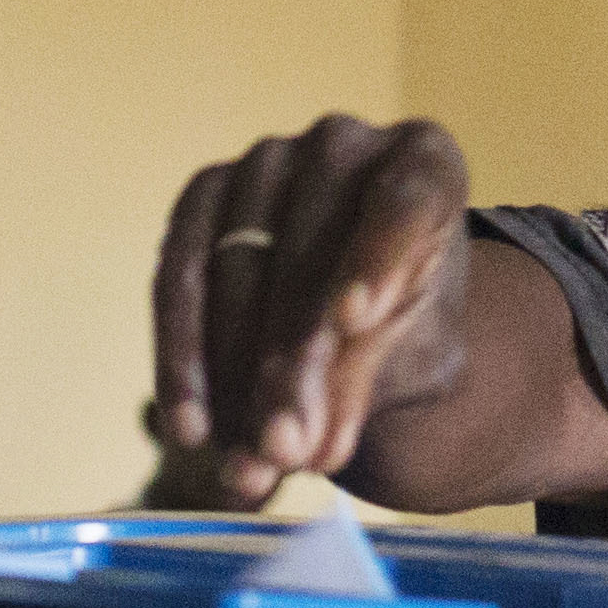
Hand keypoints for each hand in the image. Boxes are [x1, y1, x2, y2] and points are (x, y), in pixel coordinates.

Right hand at [150, 118, 476, 508]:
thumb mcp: (411, 356)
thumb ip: (364, 386)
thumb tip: (301, 450)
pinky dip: (184, 359)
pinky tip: (192, 428)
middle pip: (307, 253)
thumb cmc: (405, 325)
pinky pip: (180, 276)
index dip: (377, 260)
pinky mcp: (202, 196)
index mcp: (427, 162)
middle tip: (288, 450)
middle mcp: (344, 144)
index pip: (406, 203)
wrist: (358, 309)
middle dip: (292, 364)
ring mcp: (266, 161)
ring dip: (236, 377)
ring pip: (237, 268)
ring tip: (250, 463)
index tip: (355, 321)